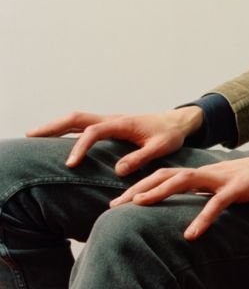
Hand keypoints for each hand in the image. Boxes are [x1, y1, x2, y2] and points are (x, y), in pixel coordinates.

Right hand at [26, 108, 204, 174]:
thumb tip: (117, 170)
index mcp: (122, 123)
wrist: (178, 122)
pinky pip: (83, 125)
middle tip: (30, 136)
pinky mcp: (110, 126)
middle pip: (77, 118)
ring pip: (77, 119)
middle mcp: (112, 119)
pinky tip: (54, 139)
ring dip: (55, 126)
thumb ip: (141, 157)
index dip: (80, 146)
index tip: (70, 164)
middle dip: (53, 127)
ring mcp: (109, 121)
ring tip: (33, 136)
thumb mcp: (161, 147)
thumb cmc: (170, 135)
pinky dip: (65, 129)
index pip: (94, 131)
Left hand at [108, 141, 248, 239]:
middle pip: (166, 174)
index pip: (168, 174)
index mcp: (209, 173)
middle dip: (138, 188)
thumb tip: (197, 207)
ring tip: (138, 207)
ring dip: (159, 193)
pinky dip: (203, 218)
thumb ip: (216, 193)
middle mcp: (212, 172)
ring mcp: (226, 178)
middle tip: (113, 206)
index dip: (142, 185)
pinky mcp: (243, 188)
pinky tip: (191, 235)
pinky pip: (218, 203)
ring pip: (185, 180)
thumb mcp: (236, 186)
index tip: (120, 201)